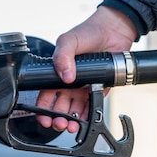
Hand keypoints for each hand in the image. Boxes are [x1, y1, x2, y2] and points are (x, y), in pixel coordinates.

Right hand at [36, 6, 136, 131]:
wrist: (114, 30)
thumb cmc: (89, 31)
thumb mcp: (68, 40)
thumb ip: (62, 56)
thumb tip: (65, 76)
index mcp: (57, 72)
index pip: (45, 94)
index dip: (42, 108)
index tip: (43, 117)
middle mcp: (69, 82)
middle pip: (58, 107)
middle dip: (56, 118)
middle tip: (59, 123)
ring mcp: (83, 87)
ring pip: (73, 110)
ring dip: (71, 121)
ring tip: (71, 126)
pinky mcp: (99, 89)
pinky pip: (91, 107)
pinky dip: (87, 116)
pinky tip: (84, 121)